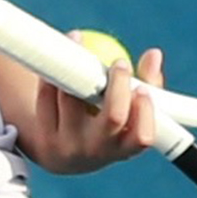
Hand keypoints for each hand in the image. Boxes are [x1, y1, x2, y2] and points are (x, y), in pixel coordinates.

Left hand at [23, 42, 166, 174]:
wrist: (57, 150)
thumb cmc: (102, 121)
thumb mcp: (127, 111)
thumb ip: (146, 84)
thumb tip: (154, 54)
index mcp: (123, 149)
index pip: (142, 136)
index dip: (144, 111)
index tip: (142, 86)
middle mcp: (96, 152)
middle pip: (113, 117)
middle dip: (119, 85)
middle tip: (120, 62)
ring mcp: (67, 146)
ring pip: (73, 99)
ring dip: (77, 67)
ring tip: (80, 44)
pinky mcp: (42, 136)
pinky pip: (47, 96)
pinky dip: (52, 73)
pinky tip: (59, 56)